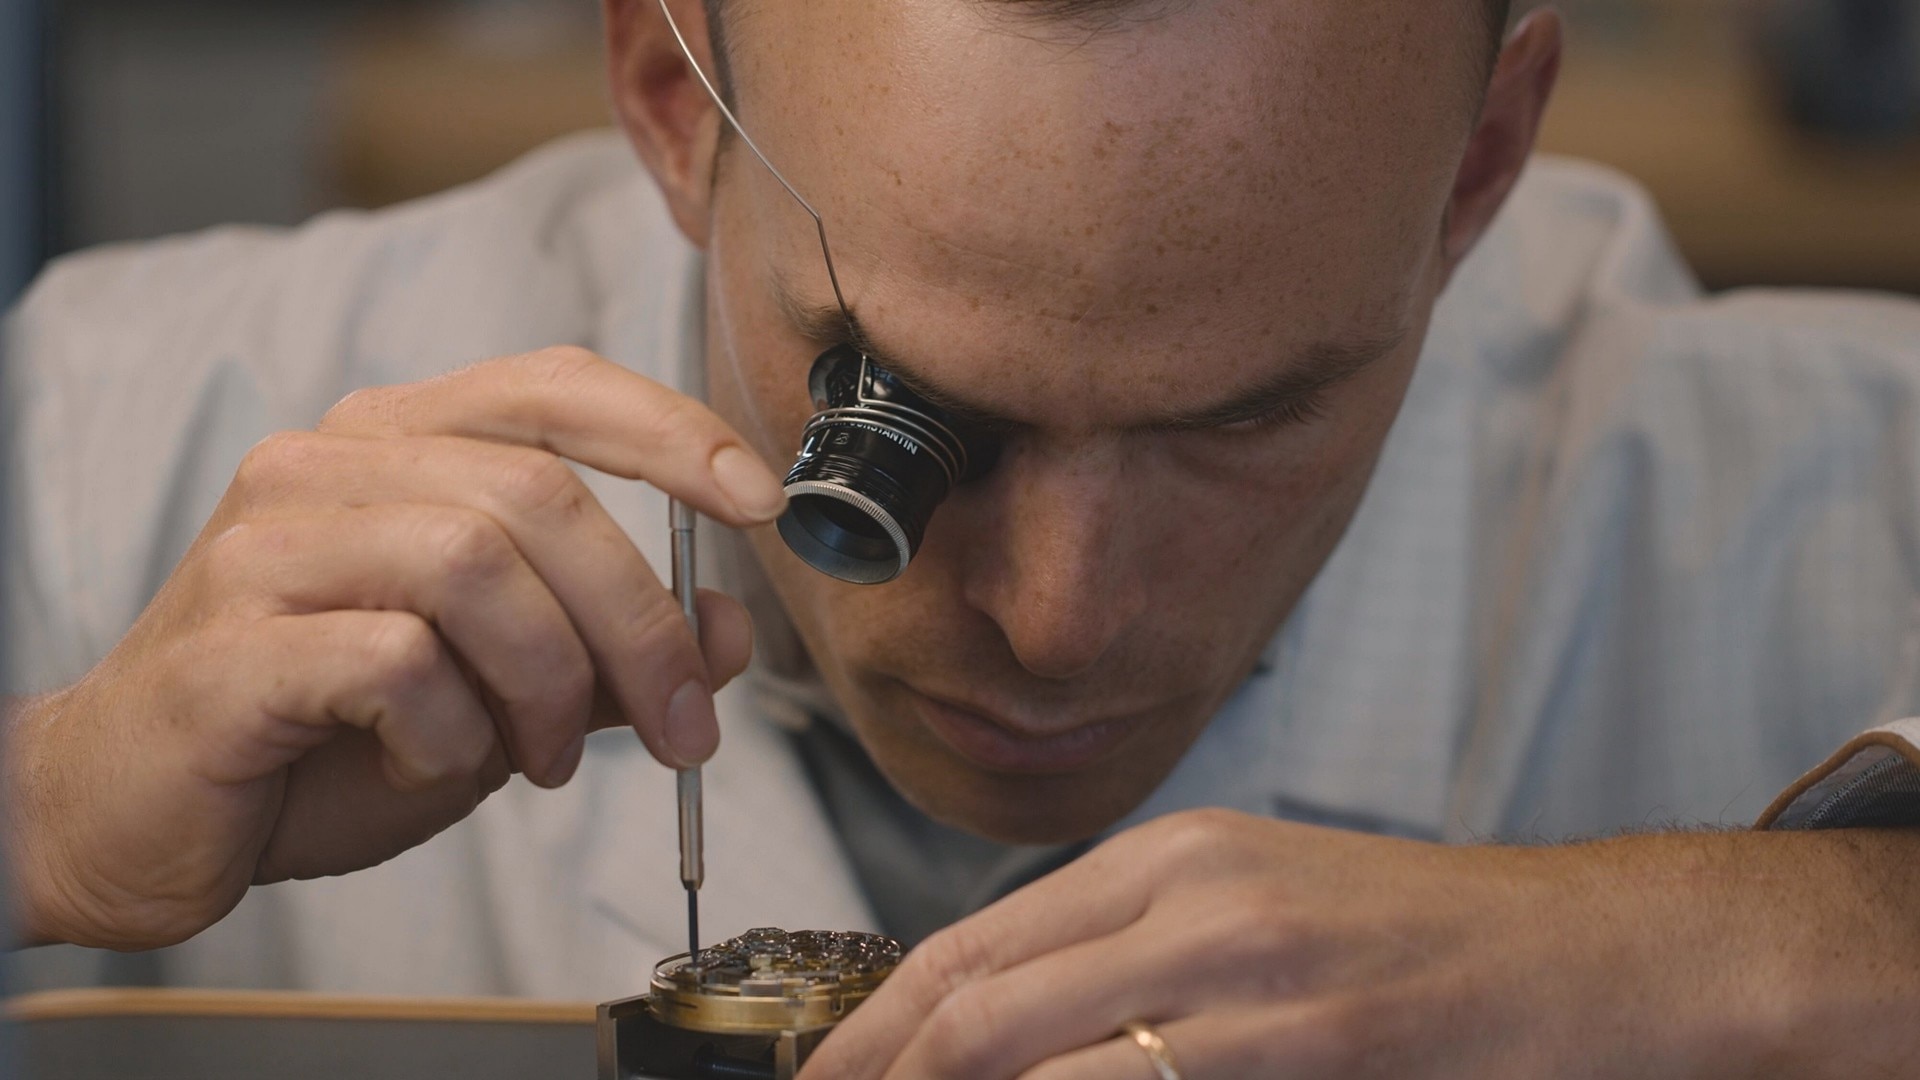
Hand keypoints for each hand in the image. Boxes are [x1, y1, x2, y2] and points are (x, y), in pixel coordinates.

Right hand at [2, 347, 784, 950]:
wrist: (133, 812)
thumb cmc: (322, 734)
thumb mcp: (497, 690)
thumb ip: (605, 650)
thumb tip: (727, 628)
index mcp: (396, 443)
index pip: (554, 385)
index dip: (670, 430)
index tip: (762, 498)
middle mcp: (328, 464)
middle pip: (540, 496)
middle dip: (641, 624)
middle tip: (683, 727)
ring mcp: (268, 545)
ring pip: (475, 564)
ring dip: (551, 683)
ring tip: (545, 759)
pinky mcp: (230, 644)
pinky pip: (397, 662)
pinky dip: (453, 733)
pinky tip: (435, 767)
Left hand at [799, 809, 1919, 1079]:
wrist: (1578, 951)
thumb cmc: (1417, 935)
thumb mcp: (1254, 904)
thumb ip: (1132, 947)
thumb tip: (1007, 1021)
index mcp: (1171, 855)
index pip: (977, 939)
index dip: (880, 1018)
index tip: (828, 1071)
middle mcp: (1192, 898)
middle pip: (982, 998)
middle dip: (882, 1071)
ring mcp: (1245, 971)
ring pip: (1039, 1055)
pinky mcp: (1304, 1042)